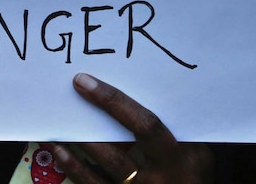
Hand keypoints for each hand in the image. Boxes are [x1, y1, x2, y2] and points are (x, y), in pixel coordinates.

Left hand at [52, 73, 212, 183]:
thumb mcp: (197, 155)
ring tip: (57, 123)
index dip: (113, 102)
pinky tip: (59, 151)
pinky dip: (74, 168)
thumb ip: (176, 129)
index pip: (145, 125)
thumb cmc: (193, 177)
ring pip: (102, 168)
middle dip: (88, 125)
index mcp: (179, 160)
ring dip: (76, 145)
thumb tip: (142, 92)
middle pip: (116, 150)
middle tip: (64, 98)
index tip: (84, 82)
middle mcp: (159, 179)